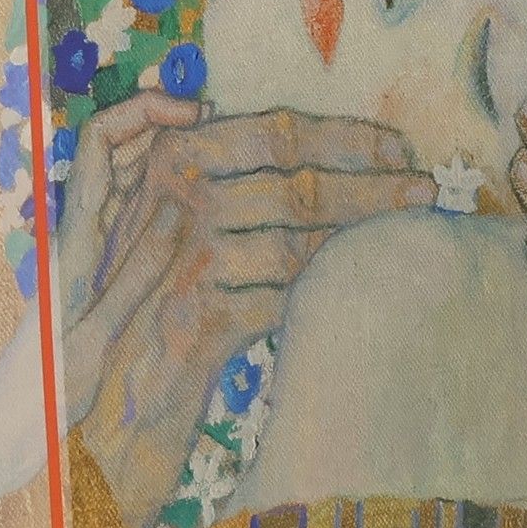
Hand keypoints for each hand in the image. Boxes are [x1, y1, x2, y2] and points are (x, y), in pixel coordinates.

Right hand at [64, 102, 432, 527]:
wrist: (102, 395)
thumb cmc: (144, 301)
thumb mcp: (166, 222)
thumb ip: (216, 167)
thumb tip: (303, 137)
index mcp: (168, 159)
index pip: (274, 132)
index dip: (345, 137)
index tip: (395, 148)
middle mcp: (173, 203)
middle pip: (296, 182)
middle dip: (371, 182)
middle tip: (424, 188)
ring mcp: (184, 264)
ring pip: (299, 240)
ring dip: (363, 233)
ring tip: (410, 231)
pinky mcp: (198, 324)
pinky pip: (286, 299)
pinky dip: (330, 290)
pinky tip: (368, 287)